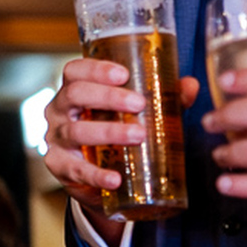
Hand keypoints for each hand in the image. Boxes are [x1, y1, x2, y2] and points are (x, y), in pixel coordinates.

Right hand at [42, 58, 199, 242]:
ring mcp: (56, 139)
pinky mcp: (59, 167)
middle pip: (75, 94)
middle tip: (139, 104)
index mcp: (75, 91)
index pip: (75, 71)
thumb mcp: (134, 115)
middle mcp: (59, 111)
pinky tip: (115, 178)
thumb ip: (163, 100)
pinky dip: (96, 174)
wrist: (94, 178)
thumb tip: (190, 85)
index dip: (96, 69)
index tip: (124, 74)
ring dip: (108, 131)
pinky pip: (75, 169)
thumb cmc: (112, 135)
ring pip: (76, 130)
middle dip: (108, 97)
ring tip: (137, 136)